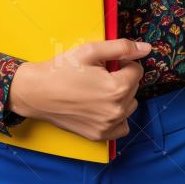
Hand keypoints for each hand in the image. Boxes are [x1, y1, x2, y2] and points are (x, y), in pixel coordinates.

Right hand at [7, 38, 151, 141]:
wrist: (37, 92)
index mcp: (117, 88)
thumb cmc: (62, 69)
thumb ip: (121, 47)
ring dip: (120, 95)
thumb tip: (147, 48)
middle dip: (121, 77)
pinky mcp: (99, 135)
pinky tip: (101, 106)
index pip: (137, 69)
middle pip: (134, 87)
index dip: (122, 61)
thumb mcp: (91, 51)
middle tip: (98, 74)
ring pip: (129, 105)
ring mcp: (108, 126)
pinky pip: (122, 126)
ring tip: (98, 89)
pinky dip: (117, 116)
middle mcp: (117, 110)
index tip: (105, 62)